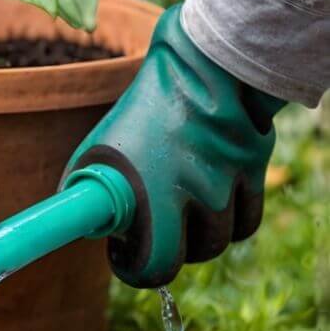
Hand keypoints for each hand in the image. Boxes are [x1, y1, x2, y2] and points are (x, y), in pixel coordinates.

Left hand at [63, 4, 284, 286]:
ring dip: (200, 235)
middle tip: (154, 231)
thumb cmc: (147, 102)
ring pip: (220, 241)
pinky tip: (213, 202)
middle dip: (168, 250)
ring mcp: (229, 184)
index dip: (136, 269)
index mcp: (154, 190)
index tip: (126, 256)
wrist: (204, 60)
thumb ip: (87, 184)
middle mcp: (197, 194)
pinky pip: (247, 222)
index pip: (154, 266)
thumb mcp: (102, 142)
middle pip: (189, 257)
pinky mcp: (255, 172)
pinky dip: (231, 220)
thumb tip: (76, 217)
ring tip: (182, 210)